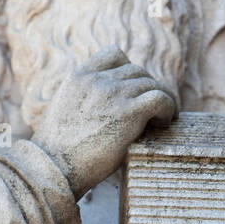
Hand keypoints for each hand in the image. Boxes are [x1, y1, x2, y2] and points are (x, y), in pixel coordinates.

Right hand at [31, 47, 175, 197]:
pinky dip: (168, 108)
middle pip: (137, 71)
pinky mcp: (130, 113)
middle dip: (146, 89)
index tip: (132, 90)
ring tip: (161, 119)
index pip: (115, 55)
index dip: (129, 70)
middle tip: (151, 110)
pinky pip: (161, 98)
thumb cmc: (58, 151)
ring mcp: (114, 94)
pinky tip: (164, 122)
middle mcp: (98, 80)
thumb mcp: (63, 111)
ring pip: (151, 84)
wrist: (56, 168)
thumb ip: (82, 99)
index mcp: (79, 76)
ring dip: (160, 100)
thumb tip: (101, 107)